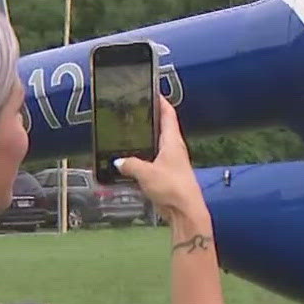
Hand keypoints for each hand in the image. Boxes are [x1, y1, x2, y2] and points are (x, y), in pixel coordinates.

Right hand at [114, 95, 205, 225]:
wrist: (185, 212)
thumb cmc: (170, 186)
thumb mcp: (146, 173)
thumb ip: (130, 164)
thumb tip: (118, 161)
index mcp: (172, 141)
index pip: (168, 114)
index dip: (160, 101)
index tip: (151, 91)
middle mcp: (174, 149)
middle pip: (161, 129)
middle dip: (148, 120)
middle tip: (132, 113)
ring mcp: (172, 164)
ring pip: (156, 147)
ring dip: (145, 142)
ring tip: (127, 136)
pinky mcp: (168, 177)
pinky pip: (153, 163)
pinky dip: (143, 160)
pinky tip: (130, 163)